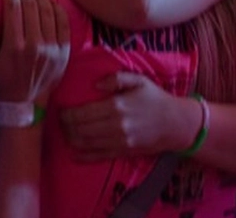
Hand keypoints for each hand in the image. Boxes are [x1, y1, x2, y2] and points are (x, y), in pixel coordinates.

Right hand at [0, 0, 69, 103]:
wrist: (25, 103)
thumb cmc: (0, 81)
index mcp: (13, 47)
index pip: (13, 8)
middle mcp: (35, 45)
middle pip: (31, 6)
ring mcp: (53, 48)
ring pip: (48, 11)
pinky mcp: (64, 51)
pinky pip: (63, 22)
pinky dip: (56, 7)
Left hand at [60, 72, 195, 159]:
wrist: (176, 124)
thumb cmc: (156, 99)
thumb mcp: (139, 80)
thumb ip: (117, 78)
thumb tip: (95, 85)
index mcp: (117, 106)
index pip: (83, 113)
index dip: (67, 113)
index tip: (61, 110)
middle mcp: (116, 126)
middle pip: (80, 129)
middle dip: (65, 126)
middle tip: (60, 121)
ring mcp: (119, 142)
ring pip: (85, 143)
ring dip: (70, 139)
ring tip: (65, 133)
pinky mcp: (122, 153)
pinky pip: (97, 156)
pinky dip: (82, 156)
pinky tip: (73, 153)